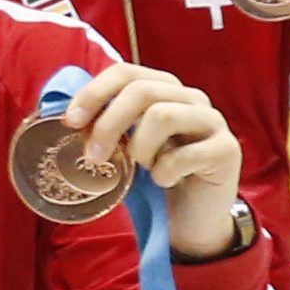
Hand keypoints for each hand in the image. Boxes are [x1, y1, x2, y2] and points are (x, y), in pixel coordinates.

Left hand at [62, 60, 243, 256]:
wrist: (192, 217)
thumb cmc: (153, 177)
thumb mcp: (123, 148)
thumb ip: (103, 126)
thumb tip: (62, 117)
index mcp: (163, 90)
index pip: (126, 72)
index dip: (94, 92)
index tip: (71, 122)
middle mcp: (190, 98)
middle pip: (142, 91)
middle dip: (109, 124)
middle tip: (94, 156)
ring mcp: (212, 121)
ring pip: (162, 115)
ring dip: (139, 148)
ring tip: (142, 168)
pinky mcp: (227, 150)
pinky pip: (185, 154)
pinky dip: (164, 173)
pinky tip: (164, 181)